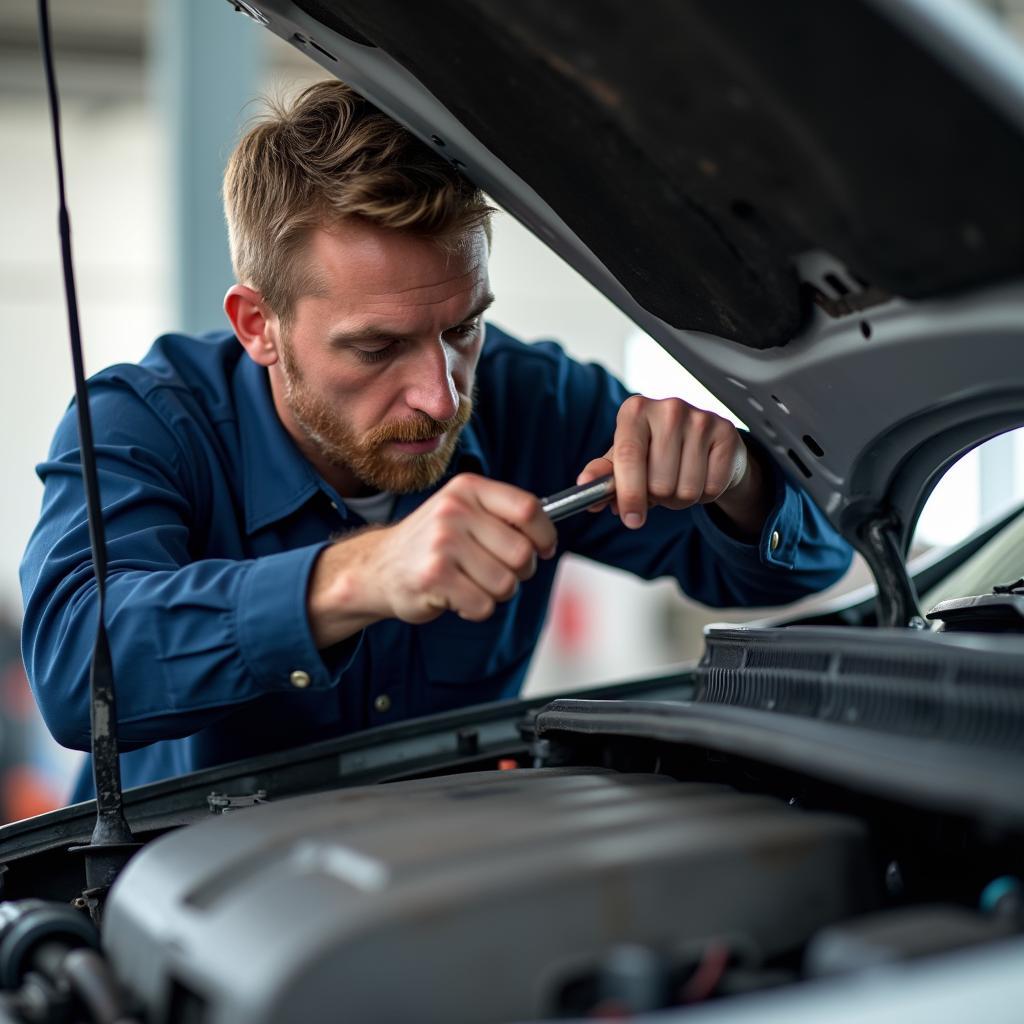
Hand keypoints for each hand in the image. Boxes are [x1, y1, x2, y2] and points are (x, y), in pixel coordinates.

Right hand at [307, 473, 557, 647]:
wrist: (378, 568)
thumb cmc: (432, 543)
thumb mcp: (463, 511)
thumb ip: (502, 515)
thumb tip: (548, 532)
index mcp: (467, 489)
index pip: (528, 508)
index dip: (544, 534)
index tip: (543, 548)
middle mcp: (453, 510)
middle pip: (522, 552)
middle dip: (519, 572)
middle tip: (496, 572)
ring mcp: (441, 543)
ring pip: (505, 583)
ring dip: (496, 593)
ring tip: (471, 583)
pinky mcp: (433, 577)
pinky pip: (483, 605)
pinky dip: (476, 609)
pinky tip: (456, 596)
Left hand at [576, 395, 770, 535]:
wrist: (705, 443)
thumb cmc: (657, 451)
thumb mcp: (624, 459)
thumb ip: (603, 474)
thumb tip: (584, 486)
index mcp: (635, 410)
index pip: (628, 457)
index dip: (629, 493)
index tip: (631, 519)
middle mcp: (668, 408)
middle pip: (659, 482)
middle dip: (658, 497)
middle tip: (660, 486)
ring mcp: (700, 418)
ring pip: (686, 489)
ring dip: (680, 499)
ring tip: (680, 480)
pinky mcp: (726, 433)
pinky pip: (711, 488)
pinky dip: (705, 494)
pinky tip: (701, 475)